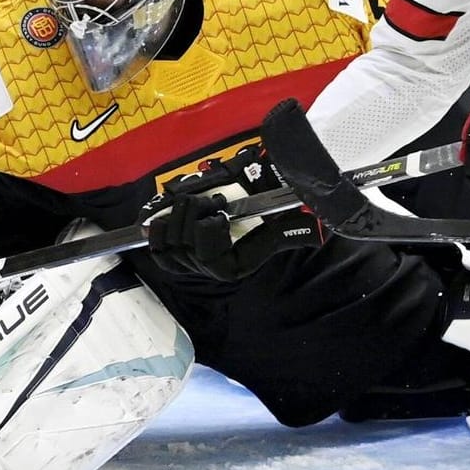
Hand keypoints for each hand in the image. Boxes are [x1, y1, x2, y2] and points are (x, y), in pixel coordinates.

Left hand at [143, 143, 320, 281]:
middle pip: (187, 247)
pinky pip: (158, 251)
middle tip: (209, 199)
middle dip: (193, 216)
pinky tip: (163, 219)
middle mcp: (211, 269)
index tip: (221, 212)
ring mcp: (191, 262)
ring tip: (194, 203)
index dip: (208, 234)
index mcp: (234, 265)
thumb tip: (313, 235)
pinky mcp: (175, 252)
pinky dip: (157, 233)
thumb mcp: (282, 221)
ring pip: (170, 245)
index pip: (211, 259)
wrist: (251, 203)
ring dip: (178, 218)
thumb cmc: (264, 212)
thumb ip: (292, 230)